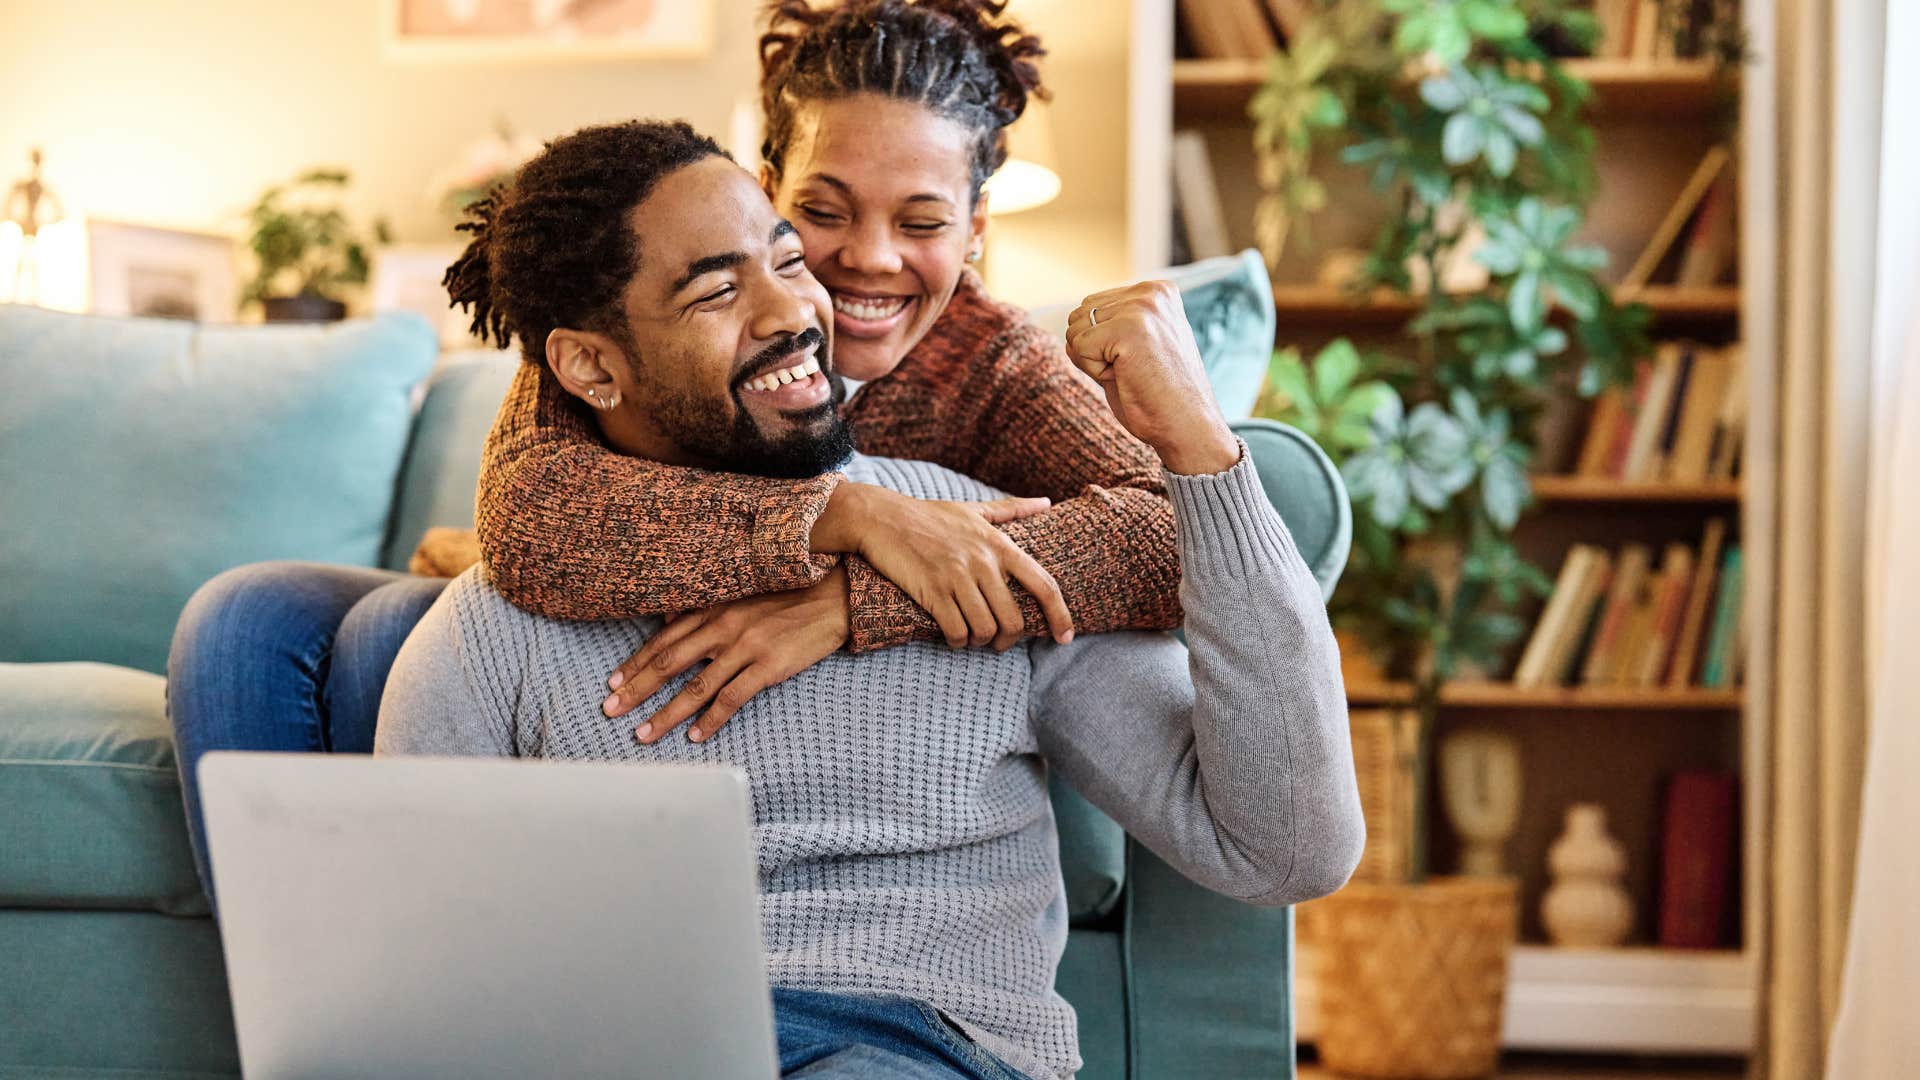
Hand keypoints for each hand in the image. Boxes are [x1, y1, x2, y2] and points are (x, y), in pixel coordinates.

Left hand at [602, 566, 851, 743]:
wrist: (834, 596)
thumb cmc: (790, 595)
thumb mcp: (743, 594)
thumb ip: (707, 609)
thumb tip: (671, 619)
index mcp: (715, 608)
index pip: (665, 639)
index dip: (636, 662)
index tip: (613, 681)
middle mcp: (723, 627)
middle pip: (669, 663)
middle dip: (636, 689)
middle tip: (610, 710)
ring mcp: (745, 647)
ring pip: (695, 686)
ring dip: (665, 714)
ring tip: (643, 733)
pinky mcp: (768, 666)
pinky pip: (732, 698)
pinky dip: (710, 720)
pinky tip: (695, 736)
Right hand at [820, 483, 1073, 649]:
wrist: (881, 517)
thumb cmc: (928, 515)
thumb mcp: (974, 509)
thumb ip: (1012, 510)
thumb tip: (1047, 502)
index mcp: (999, 544)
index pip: (1044, 585)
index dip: (1060, 616)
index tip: (1065, 638)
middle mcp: (983, 561)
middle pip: (1014, 619)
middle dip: (1008, 640)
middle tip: (998, 643)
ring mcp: (957, 576)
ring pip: (986, 629)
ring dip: (981, 641)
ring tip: (973, 638)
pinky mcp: (932, 589)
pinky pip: (957, 631)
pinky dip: (958, 641)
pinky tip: (953, 636)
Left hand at [1064, 281, 1240, 474]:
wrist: (1189, 428)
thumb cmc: (1158, 396)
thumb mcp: (1137, 345)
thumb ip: (1112, 324)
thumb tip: (1072, 319)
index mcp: (1157, 291)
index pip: (1092, 306)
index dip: (1103, 344)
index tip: (1139, 361)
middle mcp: (1151, 292)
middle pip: (1079, 316)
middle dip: (1095, 350)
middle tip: (1133, 371)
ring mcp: (1142, 307)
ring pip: (1075, 331)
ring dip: (1094, 361)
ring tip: (1132, 373)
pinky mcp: (1130, 328)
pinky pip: (1078, 347)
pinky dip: (1094, 371)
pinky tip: (1127, 378)